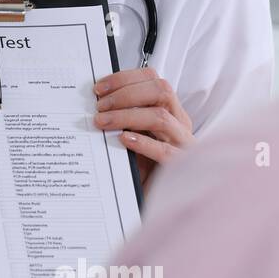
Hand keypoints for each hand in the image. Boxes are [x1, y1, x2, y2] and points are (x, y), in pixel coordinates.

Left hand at [93, 68, 194, 186]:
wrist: (159, 199)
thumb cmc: (144, 166)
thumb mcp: (133, 136)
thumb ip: (123, 118)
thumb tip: (94, 103)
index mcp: (171, 110)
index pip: (153, 80)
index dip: (125, 79)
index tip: (99, 88)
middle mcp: (180, 123)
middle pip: (161, 91)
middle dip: (126, 94)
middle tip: (99, 106)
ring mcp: (183, 143)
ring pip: (161, 117)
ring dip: (127, 115)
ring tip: (102, 122)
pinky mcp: (181, 166)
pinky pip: (165, 151)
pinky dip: (144, 142)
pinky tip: (124, 140)